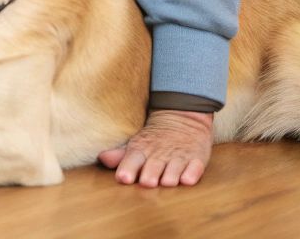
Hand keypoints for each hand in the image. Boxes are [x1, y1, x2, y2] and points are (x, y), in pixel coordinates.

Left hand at [97, 109, 213, 186]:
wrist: (182, 118)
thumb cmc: (153, 139)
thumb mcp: (136, 143)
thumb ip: (120, 155)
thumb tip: (102, 159)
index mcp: (141, 149)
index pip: (132, 159)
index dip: (128, 168)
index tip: (123, 178)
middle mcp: (160, 154)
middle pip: (154, 166)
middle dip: (150, 175)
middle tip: (147, 182)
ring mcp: (179, 156)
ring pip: (174, 168)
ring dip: (171, 176)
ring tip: (167, 182)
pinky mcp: (197, 158)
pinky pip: (195, 167)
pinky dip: (191, 173)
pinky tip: (187, 180)